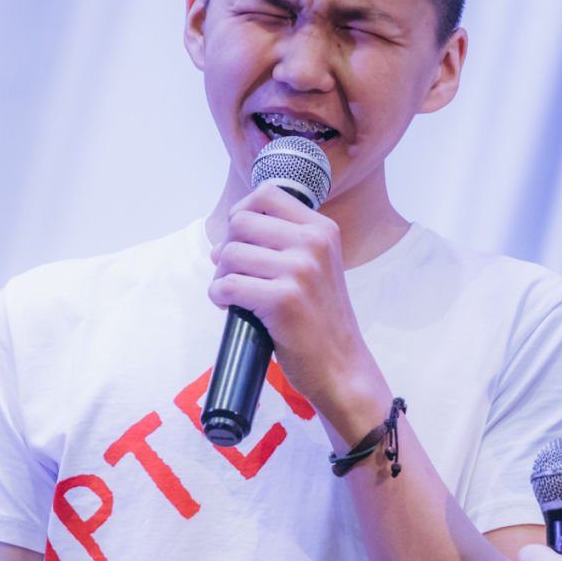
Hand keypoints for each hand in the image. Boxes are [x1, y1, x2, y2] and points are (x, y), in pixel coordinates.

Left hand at [208, 184, 385, 426]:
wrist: (342, 366)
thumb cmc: (320, 319)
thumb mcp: (316, 267)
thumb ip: (283, 243)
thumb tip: (226, 236)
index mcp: (322, 230)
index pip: (266, 194)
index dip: (242, 213)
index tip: (242, 240)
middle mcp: (313, 243)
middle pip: (240, 222)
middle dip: (228, 248)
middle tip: (235, 274)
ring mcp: (300, 270)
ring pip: (229, 253)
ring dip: (221, 276)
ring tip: (234, 294)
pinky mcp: (283, 300)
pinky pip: (227, 285)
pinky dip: (220, 297)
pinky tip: (232, 307)